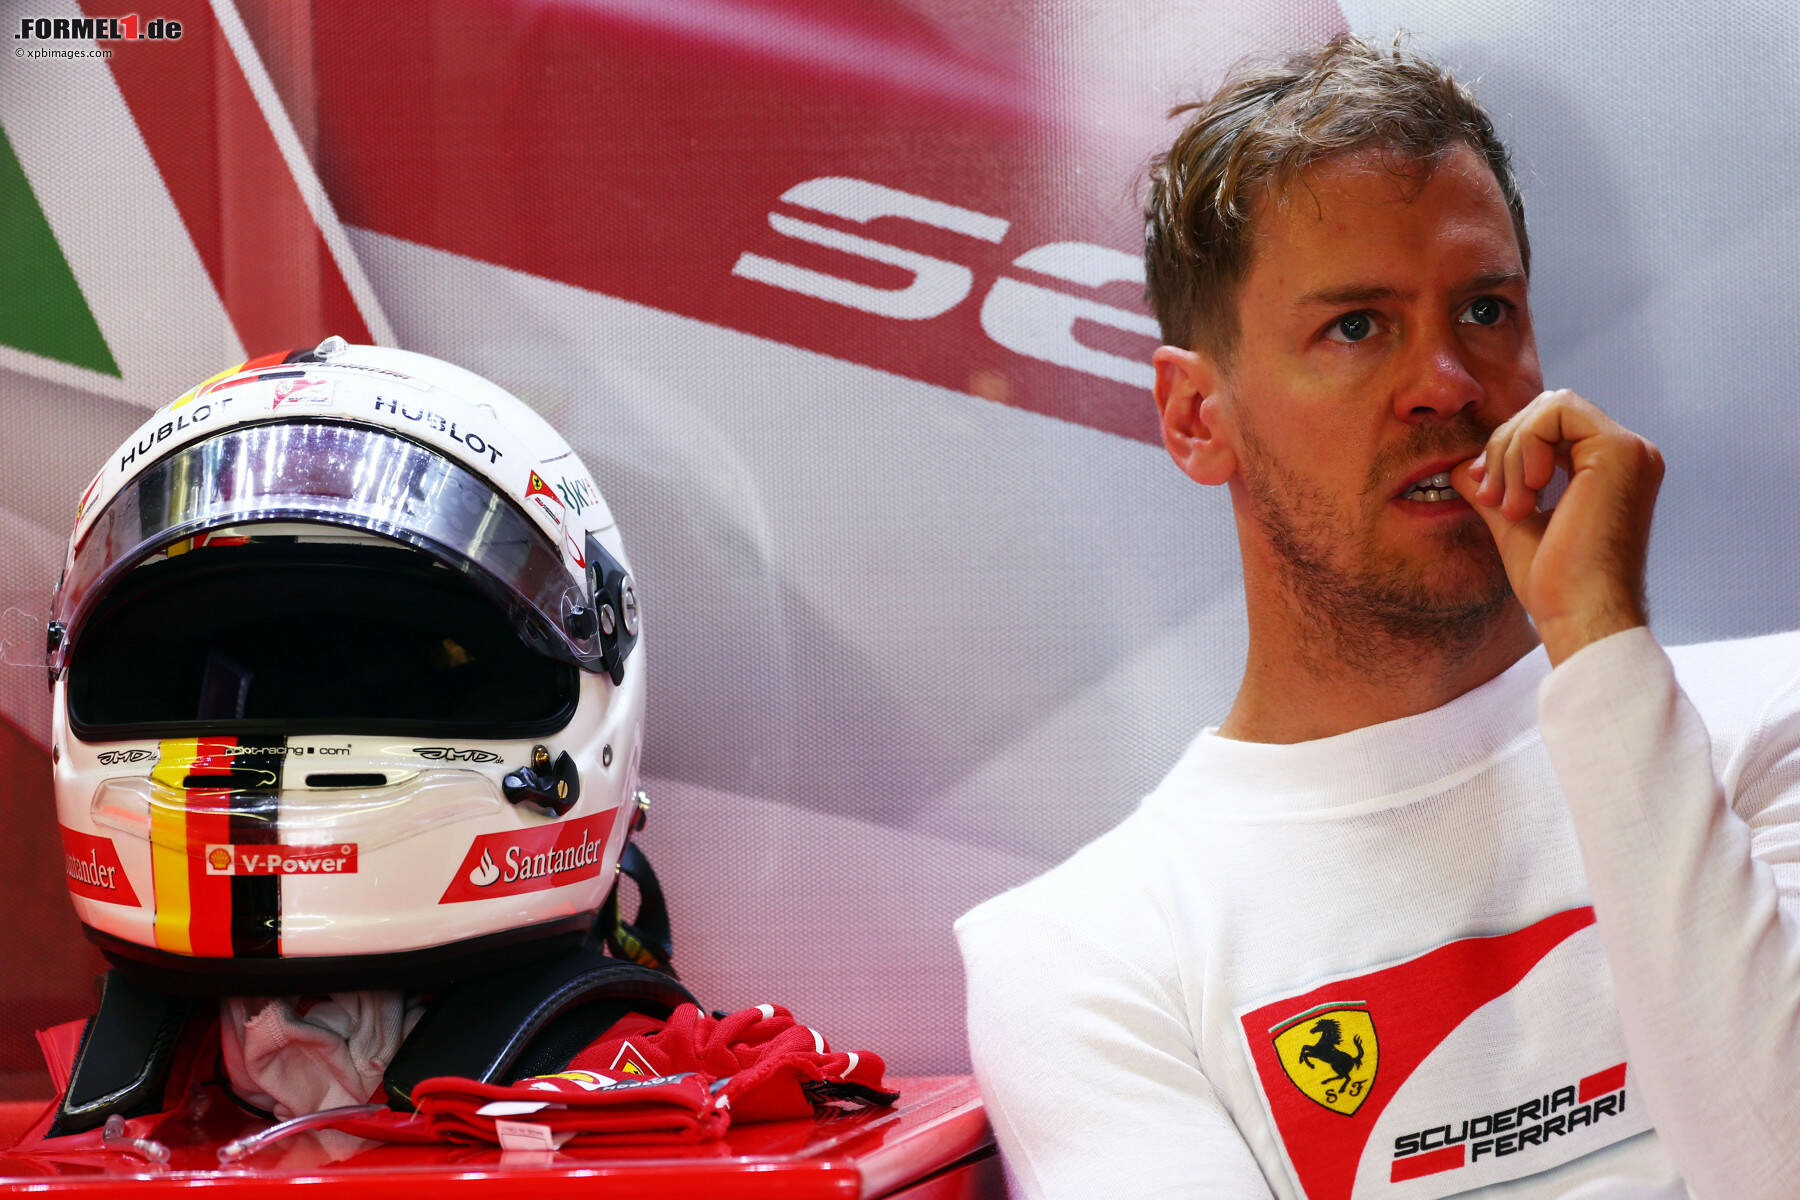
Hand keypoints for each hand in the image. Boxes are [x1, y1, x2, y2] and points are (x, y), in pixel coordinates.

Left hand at [1448, 388, 1663, 665]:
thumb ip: (1495, 490)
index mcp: (1609, 469)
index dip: (1507, 449)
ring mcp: (1630, 451)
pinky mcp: (1621, 451)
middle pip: (1547, 410)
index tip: (1488, 494)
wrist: (1581, 616)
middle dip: (1504, 447)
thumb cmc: (1555, 584)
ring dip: (1512, 451)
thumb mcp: (1515, 524)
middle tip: (1493, 498)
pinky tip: (1528, 494)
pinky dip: (1525, 447)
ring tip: (1513, 506)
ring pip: (1549, 407)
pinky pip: (1555, 413)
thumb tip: (1460, 468)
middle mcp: (1628, 455)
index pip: (1548, 426)